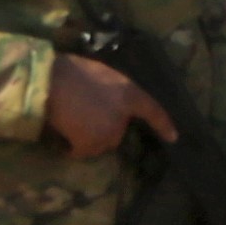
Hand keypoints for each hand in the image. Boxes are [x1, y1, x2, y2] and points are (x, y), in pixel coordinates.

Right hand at [44, 55, 169, 160]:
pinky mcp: (92, 142)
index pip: (153, 110)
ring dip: (87, 139)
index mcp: (130, 93)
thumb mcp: (101, 77)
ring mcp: (109, 130)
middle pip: (116, 133)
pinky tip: (64, 135)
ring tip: (70, 121)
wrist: (52, 81)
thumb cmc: (71, 72)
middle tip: (82, 115)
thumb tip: (105, 108)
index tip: (173, 138)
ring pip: (99, 144)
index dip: (163, 124)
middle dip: (102, 129)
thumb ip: (111, 94)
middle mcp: (124, 115)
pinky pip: (82, 151)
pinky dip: (73, 148)